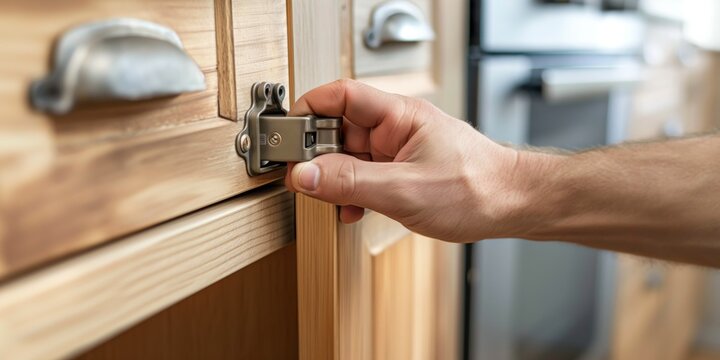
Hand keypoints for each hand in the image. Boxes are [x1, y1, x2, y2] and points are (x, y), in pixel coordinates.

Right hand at [285, 79, 539, 241]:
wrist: (511, 206)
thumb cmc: (477, 187)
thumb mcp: (405, 189)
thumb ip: (351, 182)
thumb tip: (304, 175)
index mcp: (398, 115)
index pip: (341, 96)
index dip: (309, 110)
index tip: (288, 135)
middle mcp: (394, 129)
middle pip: (338, 129)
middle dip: (318, 155)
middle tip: (304, 179)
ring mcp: (396, 151)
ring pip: (347, 157)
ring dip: (334, 180)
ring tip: (333, 200)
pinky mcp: (398, 173)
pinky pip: (362, 177)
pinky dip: (351, 194)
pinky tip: (352, 210)